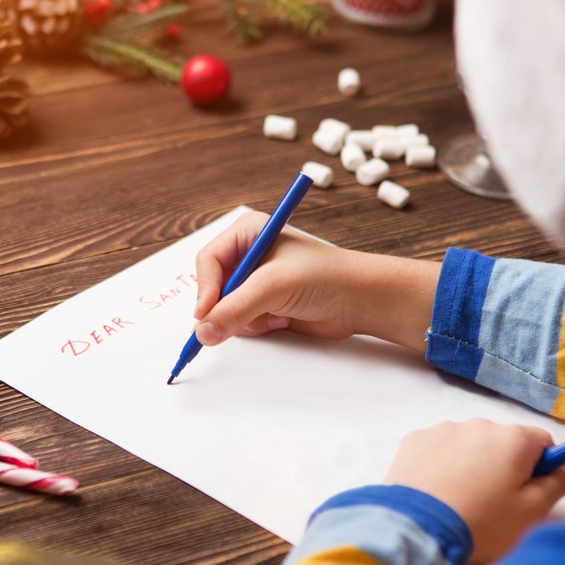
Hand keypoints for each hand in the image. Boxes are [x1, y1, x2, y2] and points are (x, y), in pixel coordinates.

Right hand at [192, 211, 438, 348]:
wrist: (361, 300)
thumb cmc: (325, 277)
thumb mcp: (273, 287)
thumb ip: (235, 309)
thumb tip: (203, 331)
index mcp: (248, 233)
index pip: (209, 261)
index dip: (205, 288)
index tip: (206, 314)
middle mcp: (249, 255)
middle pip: (213, 287)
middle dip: (226, 306)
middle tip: (241, 319)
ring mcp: (256, 282)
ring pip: (224, 309)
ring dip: (245, 318)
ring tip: (274, 313)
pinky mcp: (265, 305)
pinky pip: (241, 322)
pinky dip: (256, 327)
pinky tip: (282, 320)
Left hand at [384, 419, 564, 564]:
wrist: (417, 529)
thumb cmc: (482, 522)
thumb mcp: (532, 511)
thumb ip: (558, 483)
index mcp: (513, 438)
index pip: (543, 443)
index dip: (543, 467)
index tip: (533, 490)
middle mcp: (479, 424)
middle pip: (504, 443)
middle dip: (505, 466)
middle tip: (494, 502)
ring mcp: (443, 429)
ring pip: (470, 444)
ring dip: (472, 463)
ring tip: (461, 499)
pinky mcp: (414, 440)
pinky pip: (439, 448)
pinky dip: (442, 464)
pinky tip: (437, 491)